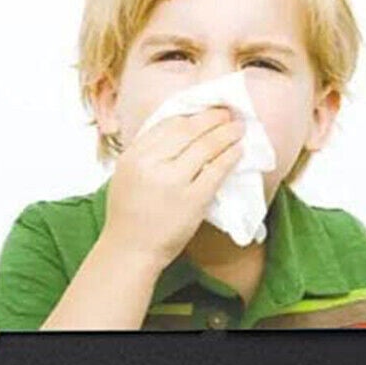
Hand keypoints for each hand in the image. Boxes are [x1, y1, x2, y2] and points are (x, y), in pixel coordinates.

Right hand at [99, 107, 245, 269]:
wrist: (130, 251)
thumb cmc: (129, 216)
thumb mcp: (127, 175)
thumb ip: (147, 153)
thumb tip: (180, 130)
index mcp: (133, 156)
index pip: (167, 124)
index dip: (191, 115)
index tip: (205, 112)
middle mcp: (151, 164)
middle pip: (188, 130)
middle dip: (212, 118)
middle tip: (228, 113)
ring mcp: (173, 182)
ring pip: (206, 147)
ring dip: (226, 133)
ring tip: (238, 128)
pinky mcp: (192, 200)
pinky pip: (216, 171)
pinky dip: (230, 157)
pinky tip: (238, 151)